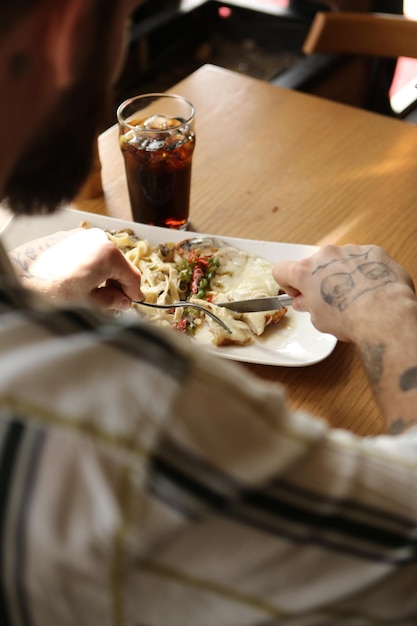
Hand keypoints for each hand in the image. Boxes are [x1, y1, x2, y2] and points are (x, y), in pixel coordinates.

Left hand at [9, 227, 143, 310]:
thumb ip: (112, 302)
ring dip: (102, 276)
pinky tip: (76, 283)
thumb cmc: (49, 292)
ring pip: (102, 258)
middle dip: (117, 284)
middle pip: (118, 264)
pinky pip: (85, 253)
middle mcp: (96, 239)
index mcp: (108, 253)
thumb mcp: (89, 303)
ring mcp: (79, 237)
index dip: (134, 293)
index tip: (132, 302)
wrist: (18, 282)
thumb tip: (121, 301)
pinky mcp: (64, 238)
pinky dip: (87, 267)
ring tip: (91, 294)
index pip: (132, 275)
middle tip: (112, 303)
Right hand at [273, 244, 414, 341]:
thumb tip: (306, 302)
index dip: (288, 284)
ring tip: (355, 296)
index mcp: (305, 271)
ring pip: (340, 260)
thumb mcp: (319, 320)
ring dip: (342, 274)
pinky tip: (371, 289)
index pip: (282, 269)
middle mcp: (326, 255)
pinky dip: (364, 271)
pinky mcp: (373, 252)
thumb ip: (309, 305)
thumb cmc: (350, 318)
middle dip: (319, 279)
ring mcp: (350, 251)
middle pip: (314, 264)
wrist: (384, 315)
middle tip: (329, 299)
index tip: (299, 294)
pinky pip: (363, 259)